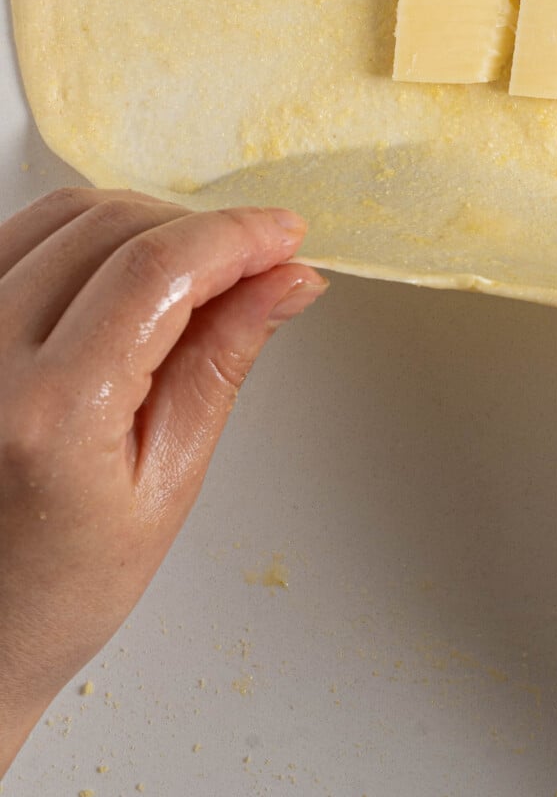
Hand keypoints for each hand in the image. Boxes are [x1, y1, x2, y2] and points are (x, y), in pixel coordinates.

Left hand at [0, 187, 325, 769]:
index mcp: (52, 412)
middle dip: (198, 230)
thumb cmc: (58, 588)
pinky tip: (119, 274)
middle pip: (113, 227)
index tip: (284, 236)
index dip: (235, 236)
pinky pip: (18, 235)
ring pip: (62, 214)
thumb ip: (222, 361)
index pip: (158, 268)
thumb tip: (284, 280)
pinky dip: (81, 234)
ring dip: (140, 222)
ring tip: (189, 274)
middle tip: (254, 265)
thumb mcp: (167, 484)